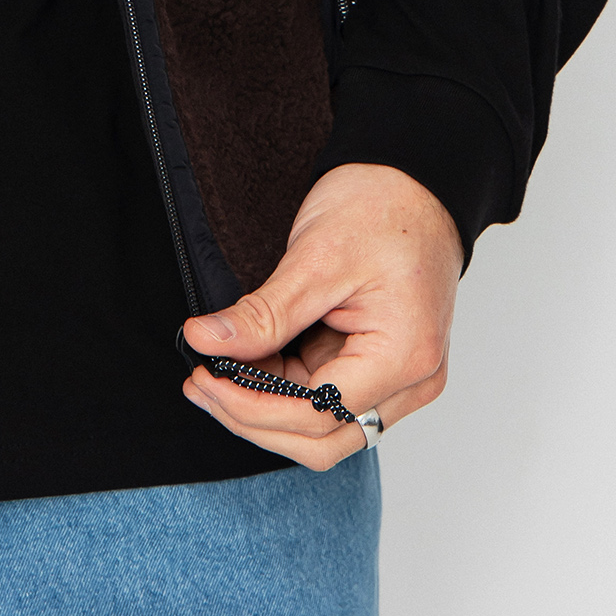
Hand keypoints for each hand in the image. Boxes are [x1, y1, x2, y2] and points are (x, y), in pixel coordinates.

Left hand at [181, 162, 460, 468]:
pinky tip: (248, 362)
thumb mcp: (316, 258)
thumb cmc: (381, 207)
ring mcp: (401, 378)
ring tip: (216, 372)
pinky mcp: (382, 366)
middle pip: (322, 438)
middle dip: (254, 418)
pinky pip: (328, 398)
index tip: (203, 376)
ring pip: (323, 426)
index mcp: (405, 356)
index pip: (318, 414)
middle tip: (201, 382)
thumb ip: (263, 313)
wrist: (415, 178)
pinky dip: (284, 387)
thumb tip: (204, 341)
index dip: (252, 406)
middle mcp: (412, 381)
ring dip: (266, 409)